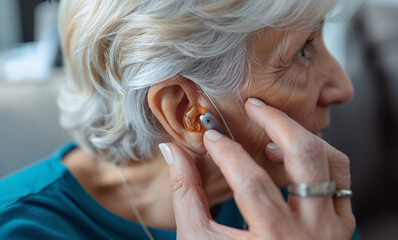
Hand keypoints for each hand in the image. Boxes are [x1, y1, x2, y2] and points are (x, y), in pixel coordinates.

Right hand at [160, 98, 354, 239]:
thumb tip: (172, 151)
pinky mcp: (341, 225)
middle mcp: (311, 235)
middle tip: (253, 107)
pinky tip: (291, 154)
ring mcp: (333, 230)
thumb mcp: (198, 238)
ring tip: (271, 133)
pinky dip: (319, 157)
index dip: (227, 152)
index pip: (251, 183)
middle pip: (303, 158)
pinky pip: (340, 178)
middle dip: (275, 123)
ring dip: (301, 138)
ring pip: (331, 162)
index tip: (211, 137)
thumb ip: (186, 193)